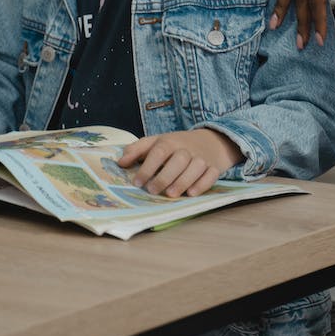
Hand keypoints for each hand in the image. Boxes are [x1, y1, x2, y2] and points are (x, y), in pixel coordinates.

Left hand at [117, 127, 243, 198]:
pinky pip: (211, 175)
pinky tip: (192, 193)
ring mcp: (202, 158)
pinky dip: (203, 184)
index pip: (158, 151)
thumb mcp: (156, 142)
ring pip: (195, 167)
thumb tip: (120, 162)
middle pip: (178, 160)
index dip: (147, 166)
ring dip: (183, 181)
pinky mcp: (214, 167)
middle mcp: (187, 149)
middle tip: (152, 191)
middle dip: (165, 176)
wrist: (210, 140)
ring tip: (170, 194)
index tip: (137, 182)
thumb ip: (137, 150)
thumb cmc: (177, 145)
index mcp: (170, 141)